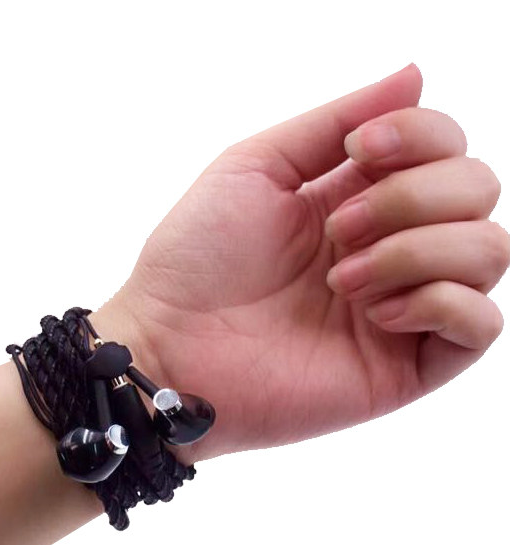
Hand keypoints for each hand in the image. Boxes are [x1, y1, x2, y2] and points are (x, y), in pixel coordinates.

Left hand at [93, 63, 507, 462]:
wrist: (168, 349)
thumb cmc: (194, 261)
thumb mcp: (255, 167)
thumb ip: (332, 123)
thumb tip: (415, 75)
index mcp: (357, 199)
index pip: (445, 147)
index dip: (421, 134)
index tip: (359, 150)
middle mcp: (389, 249)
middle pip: (476, 190)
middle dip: (411, 197)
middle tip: (338, 230)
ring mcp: (402, 309)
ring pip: (490, 252)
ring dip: (417, 250)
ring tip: (343, 280)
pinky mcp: (406, 367)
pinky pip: (482, 326)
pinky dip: (441, 303)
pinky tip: (377, 314)